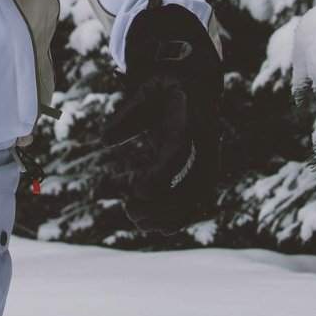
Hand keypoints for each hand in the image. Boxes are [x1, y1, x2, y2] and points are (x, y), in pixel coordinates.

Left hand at [103, 2, 221, 234]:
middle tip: (131, 213)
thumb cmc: (163, 90)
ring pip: (198, 197)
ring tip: (139, 223)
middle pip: (194, 183)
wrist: (191, 87)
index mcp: (190, 118)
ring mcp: (209, 158)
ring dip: (171, 216)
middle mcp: (206, 141)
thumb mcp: (144, 92)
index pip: (179, 151)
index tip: (136, 191)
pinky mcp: (204, 170)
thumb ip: (126, 114)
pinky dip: (182, 216)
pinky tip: (160, 228)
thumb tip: (106, 140)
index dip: (160, 174)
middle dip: (165, 205)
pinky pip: (199, 199)